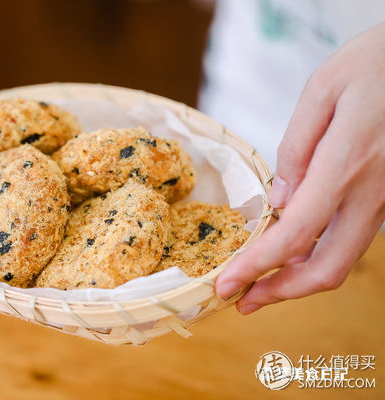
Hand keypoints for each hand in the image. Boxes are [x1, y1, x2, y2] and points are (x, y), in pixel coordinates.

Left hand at [216, 22, 384, 313]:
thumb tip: (280, 201)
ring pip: (342, 259)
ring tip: (259, 283)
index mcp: (347, 163)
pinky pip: (351, 239)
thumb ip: (296, 148)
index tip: (226, 285)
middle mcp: (372, 192)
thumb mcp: (323, 91)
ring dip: (298, 279)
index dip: (258, 266)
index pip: (295, 233)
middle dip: (280, 293)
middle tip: (242, 301)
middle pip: (326, 267)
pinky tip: (291, 253)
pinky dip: (318, 257)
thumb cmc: (374, 63)